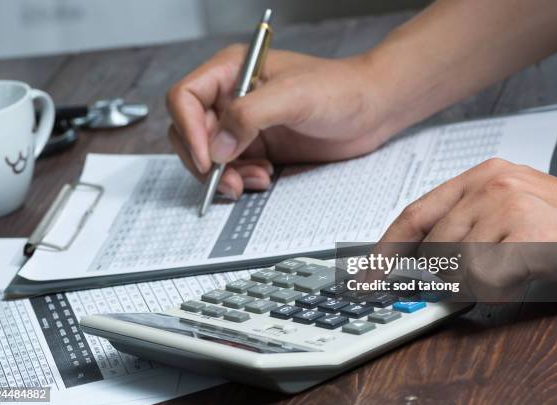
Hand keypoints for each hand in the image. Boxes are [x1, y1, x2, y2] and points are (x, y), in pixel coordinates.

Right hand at [166, 44, 389, 198]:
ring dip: (223, 175)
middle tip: (227, 181)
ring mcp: (243, 124)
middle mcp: (232, 97)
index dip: (188, 129)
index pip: (185, 97)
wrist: (371, 111)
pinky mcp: (256, 147)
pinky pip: (231, 169)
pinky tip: (264, 177)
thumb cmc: (340, 90)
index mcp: (232, 71)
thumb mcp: (295, 96)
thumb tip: (216, 147)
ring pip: (208, 156)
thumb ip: (250, 115)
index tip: (207, 157)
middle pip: (189, 131)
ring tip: (256, 179)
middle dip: (204, 161)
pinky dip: (240, 179)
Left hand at [377, 158, 556, 299]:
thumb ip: (464, 226)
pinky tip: (525, 272)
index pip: (416, 213)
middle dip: (450, 272)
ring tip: (515, 266)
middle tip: (486, 271)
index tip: (369, 273)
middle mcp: (490, 184)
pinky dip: (501, 287)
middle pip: (434, 246)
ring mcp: (507, 205)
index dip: (388, 247)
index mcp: (481, 176)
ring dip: (481, 280)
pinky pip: (484, 277)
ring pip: (456, 265)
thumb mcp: (508, 212)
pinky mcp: (526, 231)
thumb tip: (422, 260)